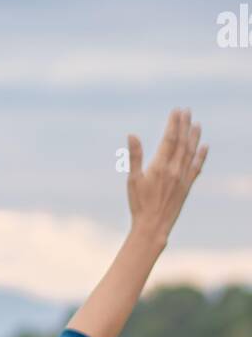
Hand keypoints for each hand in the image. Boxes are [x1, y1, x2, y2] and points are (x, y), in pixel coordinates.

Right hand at [127, 108, 207, 248]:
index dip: (174, 124)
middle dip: (184, 125)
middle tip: (187, 111)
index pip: (169, 139)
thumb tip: (132, 135)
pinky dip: (201, 156)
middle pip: (182, 142)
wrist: (153, 226)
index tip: (176, 111)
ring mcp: (183, 178)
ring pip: (191, 152)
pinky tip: (204, 147)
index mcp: (160, 166)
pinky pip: (197, 167)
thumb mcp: (132, 179)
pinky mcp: (187, 186)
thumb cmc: (139, 204)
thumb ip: (134, 156)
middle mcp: (174, 170)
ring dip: (194, 137)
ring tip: (197, 124)